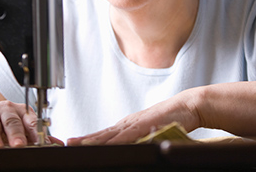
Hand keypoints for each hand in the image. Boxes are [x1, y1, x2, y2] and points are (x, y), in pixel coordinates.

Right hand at [0, 100, 62, 148]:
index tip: (39, 142)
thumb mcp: (19, 129)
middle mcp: (6, 109)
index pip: (31, 120)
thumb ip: (35, 136)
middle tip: (19, 144)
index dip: (35, 131)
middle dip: (16, 134)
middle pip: (12, 121)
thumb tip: (56, 143)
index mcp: (21, 111)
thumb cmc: (1, 126)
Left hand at [67, 89, 200, 145]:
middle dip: (85, 140)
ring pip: (112, 134)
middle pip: (103, 133)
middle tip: (67, 144)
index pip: (104, 134)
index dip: (88, 140)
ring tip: (79, 144)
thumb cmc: (171, 119)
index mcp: (128, 125)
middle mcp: (129, 123)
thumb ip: (138, 139)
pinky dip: (117, 141)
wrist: (188, 105)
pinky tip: (107, 146)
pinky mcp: (147, 124)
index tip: (72, 144)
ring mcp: (137, 123)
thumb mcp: (150, 131)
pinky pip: (129, 135)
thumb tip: (128, 149)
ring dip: (95, 140)